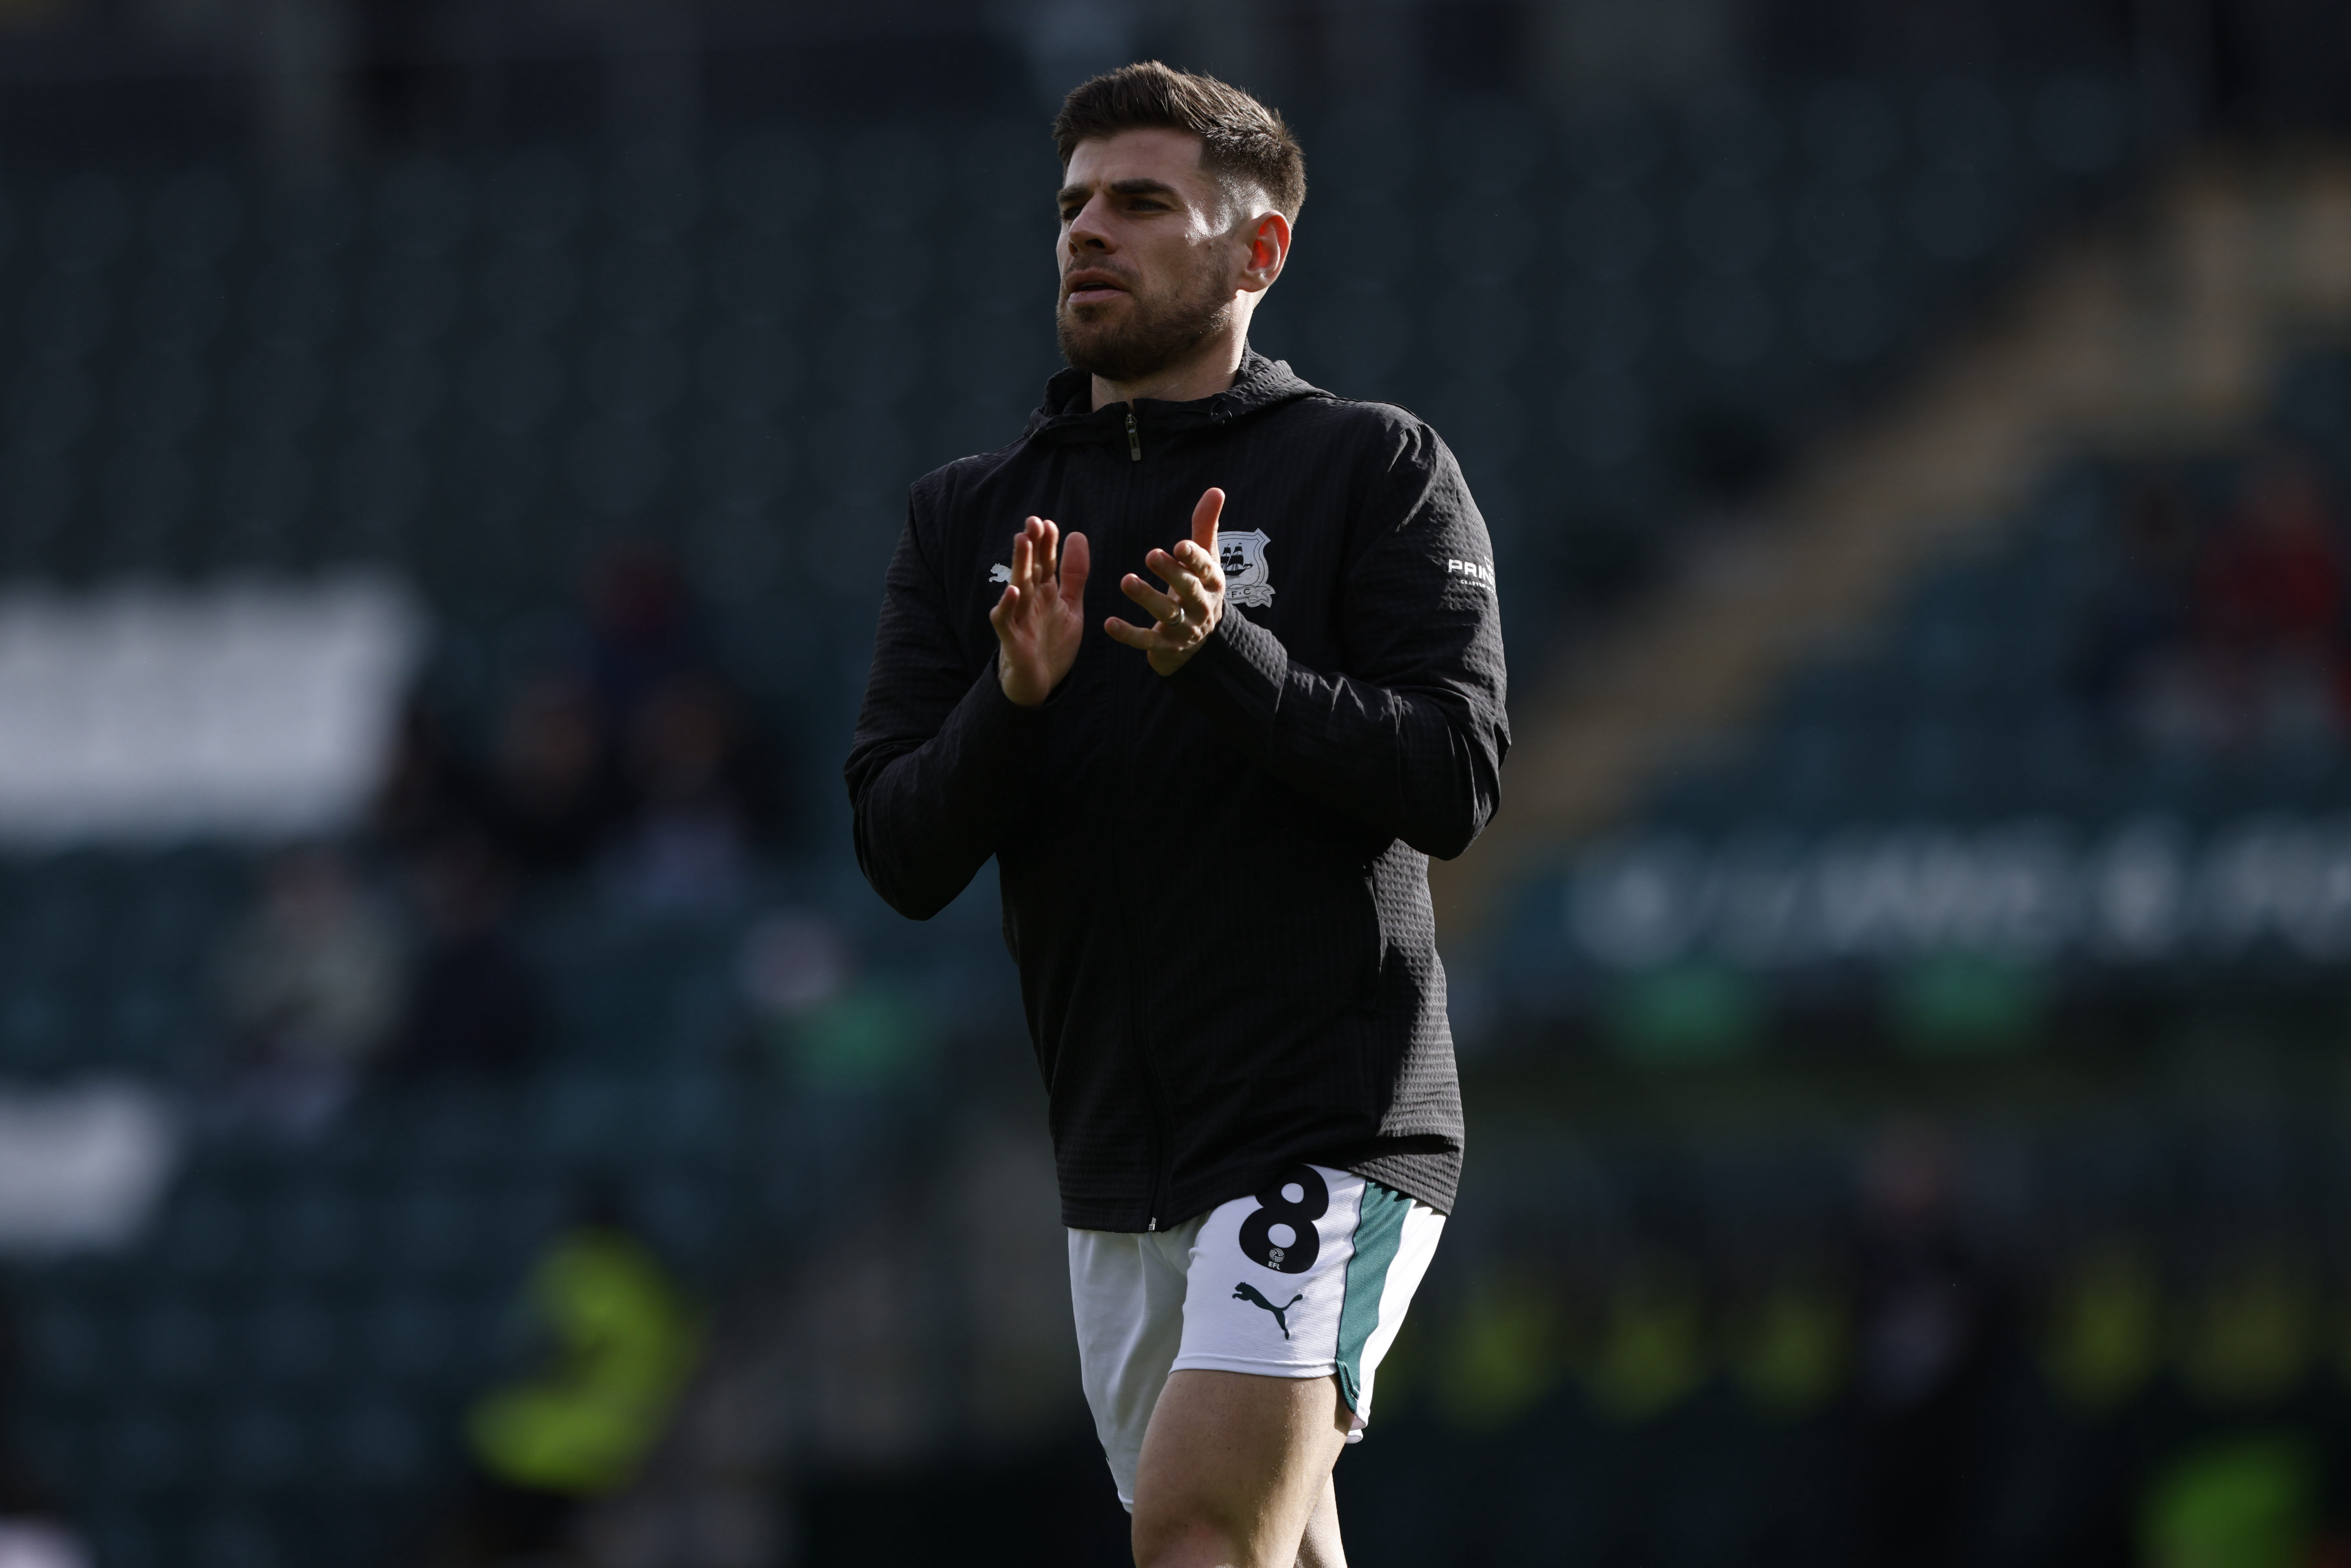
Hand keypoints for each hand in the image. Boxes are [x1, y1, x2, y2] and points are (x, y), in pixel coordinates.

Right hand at [989, 515, 1090, 706]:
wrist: (1040, 685)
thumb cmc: (1052, 644)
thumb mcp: (1070, 605)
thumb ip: (1074, 574)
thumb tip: (1077, 535)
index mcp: (1044, 593)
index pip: (1045, 563)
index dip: (1047, 544)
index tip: (1050, 523)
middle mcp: (1029, 602)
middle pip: (1030, 569)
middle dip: (1032, 546)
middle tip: (1033, 521)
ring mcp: (1019, 620)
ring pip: (1017, 588)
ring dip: (1019, 565)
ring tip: (1022, 540)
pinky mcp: (1012, 641)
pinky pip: (1006, 621)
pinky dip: (1007, 606)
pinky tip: (1012, 591)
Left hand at [1107, 488, 1225, 676]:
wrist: (1203, 641)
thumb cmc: (1200, 587)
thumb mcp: (1206, 558)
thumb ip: (1206, 526)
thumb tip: (1216, 489)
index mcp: (1212, 582)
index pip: (1205, 567)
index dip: (1194, 557)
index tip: (1180, 545)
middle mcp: (1201, 606)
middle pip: (1188, 589)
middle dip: (1171, 573)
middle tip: (1150, 555)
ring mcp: (1184, 628)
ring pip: (1167, 613)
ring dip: (1147, 597)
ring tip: (1126, 580)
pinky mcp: (1166, 646)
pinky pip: (1147, 641)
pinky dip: (1128, 634)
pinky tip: (1109, 623)